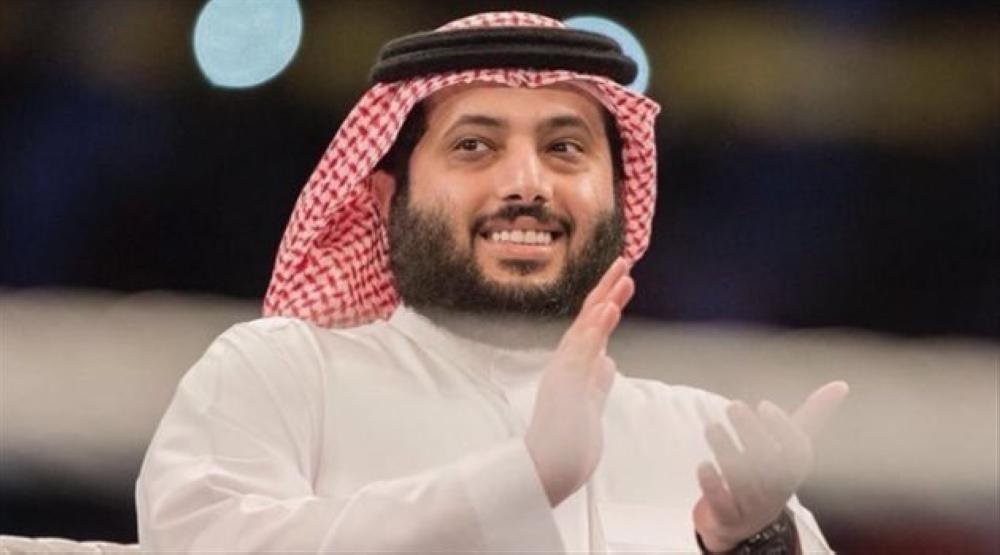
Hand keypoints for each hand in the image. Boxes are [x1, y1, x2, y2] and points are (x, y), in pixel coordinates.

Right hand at [525, 257, 633, 505]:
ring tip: (622, 277)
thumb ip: (597, 383)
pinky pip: (581, 352)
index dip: (607, 301)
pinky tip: (607, 310)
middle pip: (588, 319)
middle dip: (606, 290)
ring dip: (604, 301)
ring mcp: (565, 374)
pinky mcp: (566, 386)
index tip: (622, 279)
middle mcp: (566, 365)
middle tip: (625, 262)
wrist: (548, 470)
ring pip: (586, 329)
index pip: (592, 328)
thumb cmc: (566, 443)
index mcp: (574, 368)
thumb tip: (609, 362)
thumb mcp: (591, 408)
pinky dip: (594, 328)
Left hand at [693, 381, 848, 551]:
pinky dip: (714, 486)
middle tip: (733, 406)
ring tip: (712, 427)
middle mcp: (777, 491)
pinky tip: (704, 464)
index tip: (764, 405)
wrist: (747, 522)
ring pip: (743, 483)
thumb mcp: (791, 448)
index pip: (798, 454)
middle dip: (752, 434)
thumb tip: (841, 385)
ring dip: (727, 452)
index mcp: (794, 471)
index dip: (783, 429)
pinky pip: (724, 506)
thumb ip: (813, 417)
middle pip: (770, 466)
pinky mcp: (728, 518)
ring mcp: (753, 507)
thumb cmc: (771, 473)